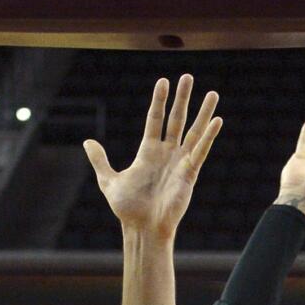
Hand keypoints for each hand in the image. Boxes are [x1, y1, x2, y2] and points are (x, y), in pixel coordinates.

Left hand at [84, 75, 221, 237]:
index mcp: (148, 153)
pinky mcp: (189, 173)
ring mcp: (179, 162)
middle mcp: (166, 154)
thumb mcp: (109, 181)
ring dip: (202, 112)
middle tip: (188, 77)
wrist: (142, 228)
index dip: (159, 101)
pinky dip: (208, 136)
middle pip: (176, 120)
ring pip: (193, 132)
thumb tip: (88, 142)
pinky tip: (217, 120)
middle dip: (182, 98)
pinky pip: (200, 151)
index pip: (155, 120)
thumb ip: (100, 160)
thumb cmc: (127, 209)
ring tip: (213, 93)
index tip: (164, 81)